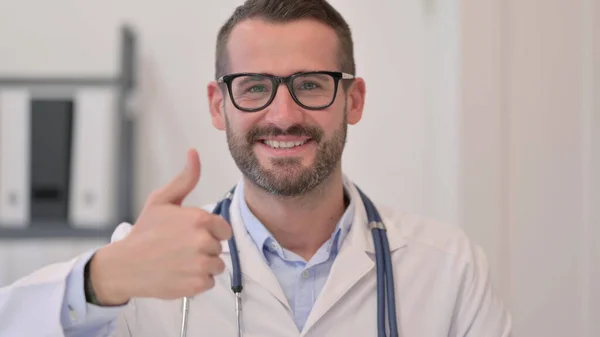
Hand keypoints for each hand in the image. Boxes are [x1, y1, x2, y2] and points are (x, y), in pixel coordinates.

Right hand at [89, 149, 232, 304]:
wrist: (124, 266)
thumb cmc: (144, 232)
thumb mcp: (162, 200)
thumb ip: (185, 179)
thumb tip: (194, 153)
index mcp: (200, 219)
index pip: (224, 229)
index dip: (209, 232)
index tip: (191, 234)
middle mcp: (203, 241)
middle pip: (219, 247)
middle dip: (204, 248)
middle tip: (180, 248)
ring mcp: (200, 265)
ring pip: (216, 266)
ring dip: (202, 265)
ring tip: (180, 260)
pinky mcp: (196, 284)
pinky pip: (209, 282)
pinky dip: (196, 281)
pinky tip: (179, 273)